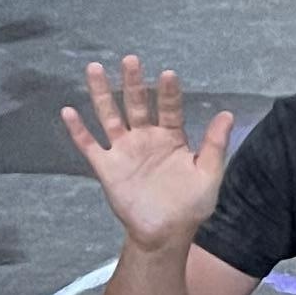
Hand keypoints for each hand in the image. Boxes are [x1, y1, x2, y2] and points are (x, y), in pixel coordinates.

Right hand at [63, 55, 232, 252]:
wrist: (165, 234)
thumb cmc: (190, 206)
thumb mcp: (208, 175)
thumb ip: (214, 145)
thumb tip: (227, 114)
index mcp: (171, 138)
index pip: (170, 109)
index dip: (169, 93)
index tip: (168, 74)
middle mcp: (146, 139)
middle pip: (137, 104)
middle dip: (134, 83)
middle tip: (130, 60)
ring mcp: (125, 151)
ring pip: (110, 116)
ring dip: (102, 94)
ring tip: (94, 69)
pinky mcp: (107, 168)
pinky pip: (90, 146)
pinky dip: (78, 130)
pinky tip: (68, 111)